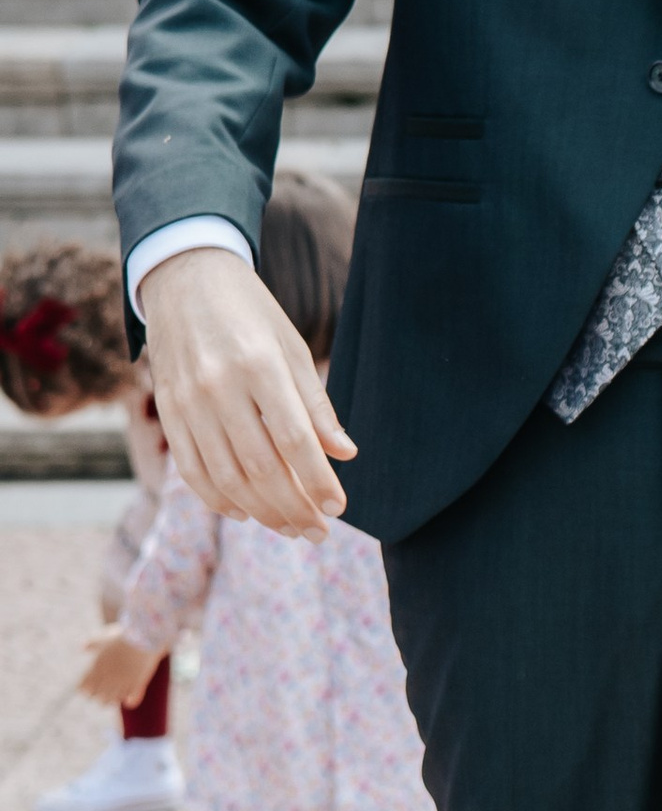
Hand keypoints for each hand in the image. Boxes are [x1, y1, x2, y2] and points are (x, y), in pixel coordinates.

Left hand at [80, 630, 163, 710]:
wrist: (145, 633)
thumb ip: (92, 643)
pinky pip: (132, 700)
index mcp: (97, 667)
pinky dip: (130, 701)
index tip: (89, 685)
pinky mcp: (139, 683)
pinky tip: (129, 698)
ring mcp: (124, 682)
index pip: (83, 688)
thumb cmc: (123, 634)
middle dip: (99, 695)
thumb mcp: (104, 636)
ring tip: (116, 695)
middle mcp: (108, 677)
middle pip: (97, 698)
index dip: (85, 688)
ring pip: (112, 701)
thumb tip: (83, 647)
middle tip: (103, 690)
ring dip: (113, 699)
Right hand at [140, 246, 352, 539]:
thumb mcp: (292, 346)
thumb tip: (345, 455)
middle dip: (293, 507)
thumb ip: (316, 405)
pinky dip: (218, 499)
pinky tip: (246, 512)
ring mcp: (187, 401)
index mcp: (258, 365)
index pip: (293, 440)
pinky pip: (191, 468)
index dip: (317, 480)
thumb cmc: (250, 313)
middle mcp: (218, 386)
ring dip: (261, 511)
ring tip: (291, 528)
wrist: (184, 279)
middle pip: (259, 467)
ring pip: (225, 476)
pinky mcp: (167, 410)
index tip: (338, 508)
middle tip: (318, 531)